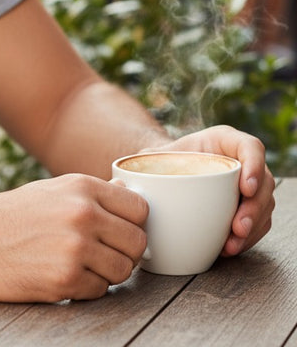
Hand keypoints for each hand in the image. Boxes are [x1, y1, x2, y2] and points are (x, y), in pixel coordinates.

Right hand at [0, 174, 148, 302]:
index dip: (132, 222)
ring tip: (80, 264)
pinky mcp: (66, 279)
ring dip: (107, 272)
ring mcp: (76, 247)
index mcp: (81, 186)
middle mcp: (82, 213)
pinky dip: (87, 288)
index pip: (139, 207)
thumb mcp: (52, 190)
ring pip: (124, 269)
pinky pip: (101, 290)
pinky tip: (64, 275)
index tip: (119, 230)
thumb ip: (92, 193)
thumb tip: (128, 191)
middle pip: (137, 241)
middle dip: (123, 251)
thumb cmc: (11, 215)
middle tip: (101, 252)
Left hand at [151, 125, 274, 255]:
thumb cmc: (162, 160)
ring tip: (231, 243)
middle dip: (254, 207)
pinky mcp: (247, 207)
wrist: (165, 172)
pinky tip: (229, 247)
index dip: (254, 165)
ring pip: (264, 206)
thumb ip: (144, 160)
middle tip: (238, 226)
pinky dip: (247, 238)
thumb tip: (125, 177)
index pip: (250, 147)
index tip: (245, 187)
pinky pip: (258, 224)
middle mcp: (241, 161)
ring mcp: (248, 186)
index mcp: (223, 141)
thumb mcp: (153, 155)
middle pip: (263, 182)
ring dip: (252, 227)